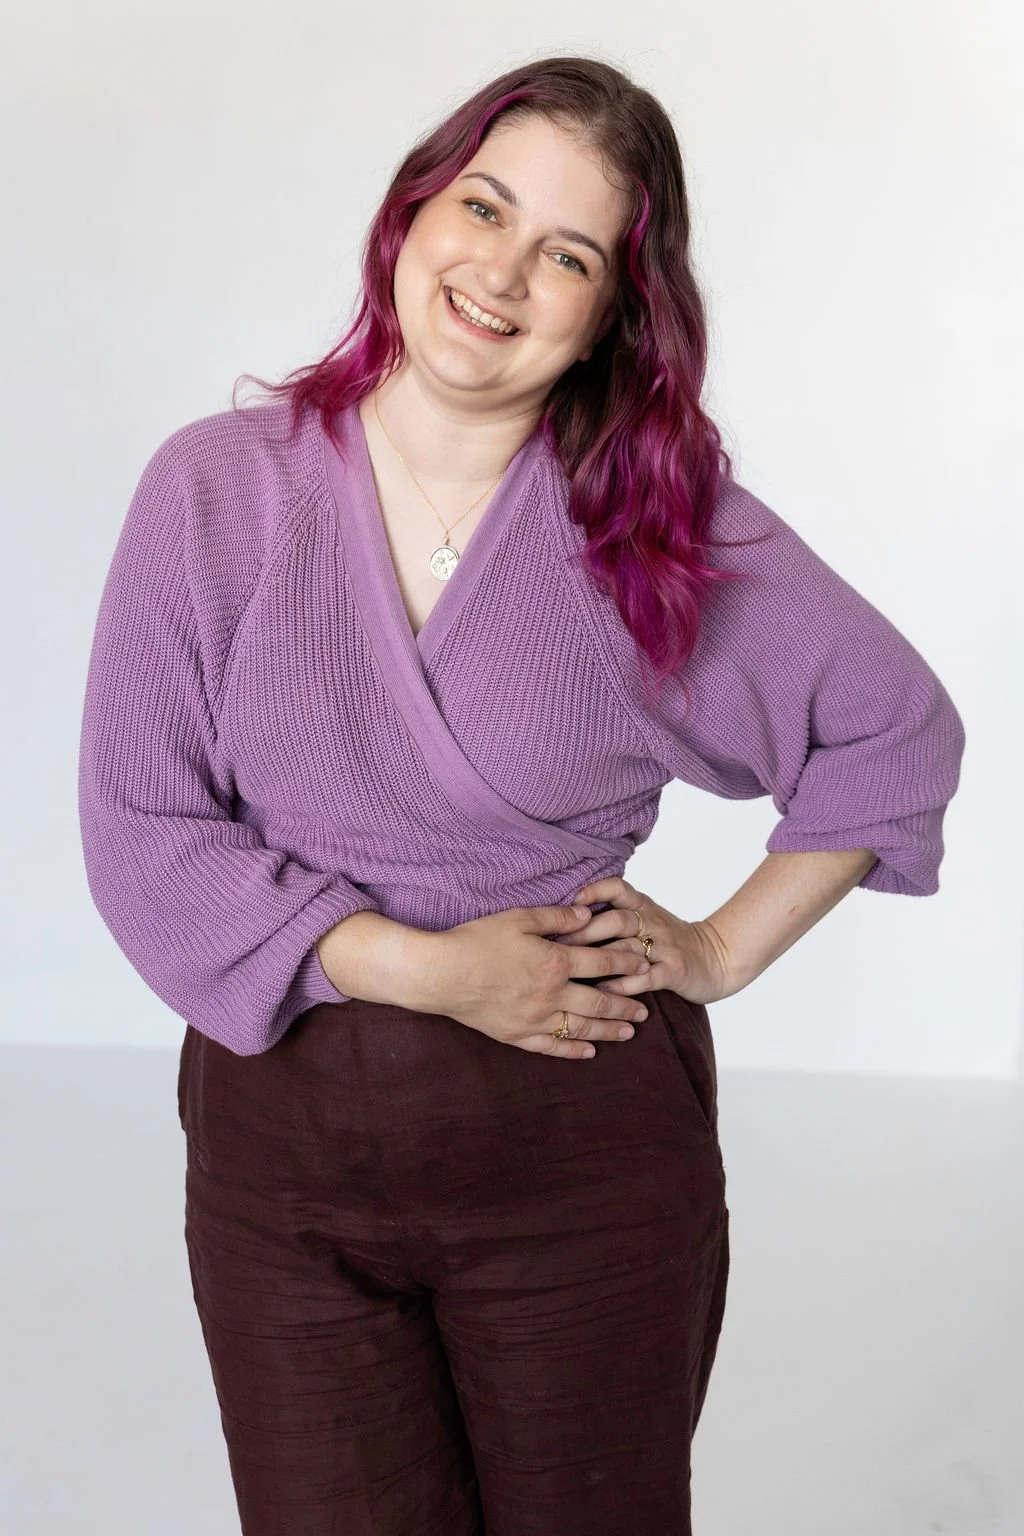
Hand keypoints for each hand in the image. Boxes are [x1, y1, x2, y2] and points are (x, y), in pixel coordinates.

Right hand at [418, 903, 653, 1060]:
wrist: (440, 974)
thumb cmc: (476, 940)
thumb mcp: (518, 917)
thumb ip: (556, 917)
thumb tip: (587, 915)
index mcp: (554, 962)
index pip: (601, 963)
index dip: (626, 963)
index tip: (644, 964)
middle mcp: (551, 994)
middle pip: (599, 1002)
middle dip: (626, 1004)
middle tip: (647, 1010)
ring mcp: (535, 1019)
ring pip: (582, 1028)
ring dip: (609, 1030)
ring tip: (629, 1031)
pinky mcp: (517, 1035)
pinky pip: (552, 1048)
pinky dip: (574, 1051)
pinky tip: (589, 1052)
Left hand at [560, 876, 738, 1004]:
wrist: (717, 958)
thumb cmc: (670, 941)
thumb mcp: (648, 918)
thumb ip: (617, 913)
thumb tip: (570, 915)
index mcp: (644, 907)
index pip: (619, 888)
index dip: (596, 890)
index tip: (572, 900)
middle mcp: (653, 923)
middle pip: (617, 920)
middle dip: (586, 931)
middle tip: (558, 943)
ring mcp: (665, 947)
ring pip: (628, 949)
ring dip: (599, 959)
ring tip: (572, 968)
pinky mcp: (674, 971)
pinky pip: (645, 978)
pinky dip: (622, 984)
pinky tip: (602, 989)